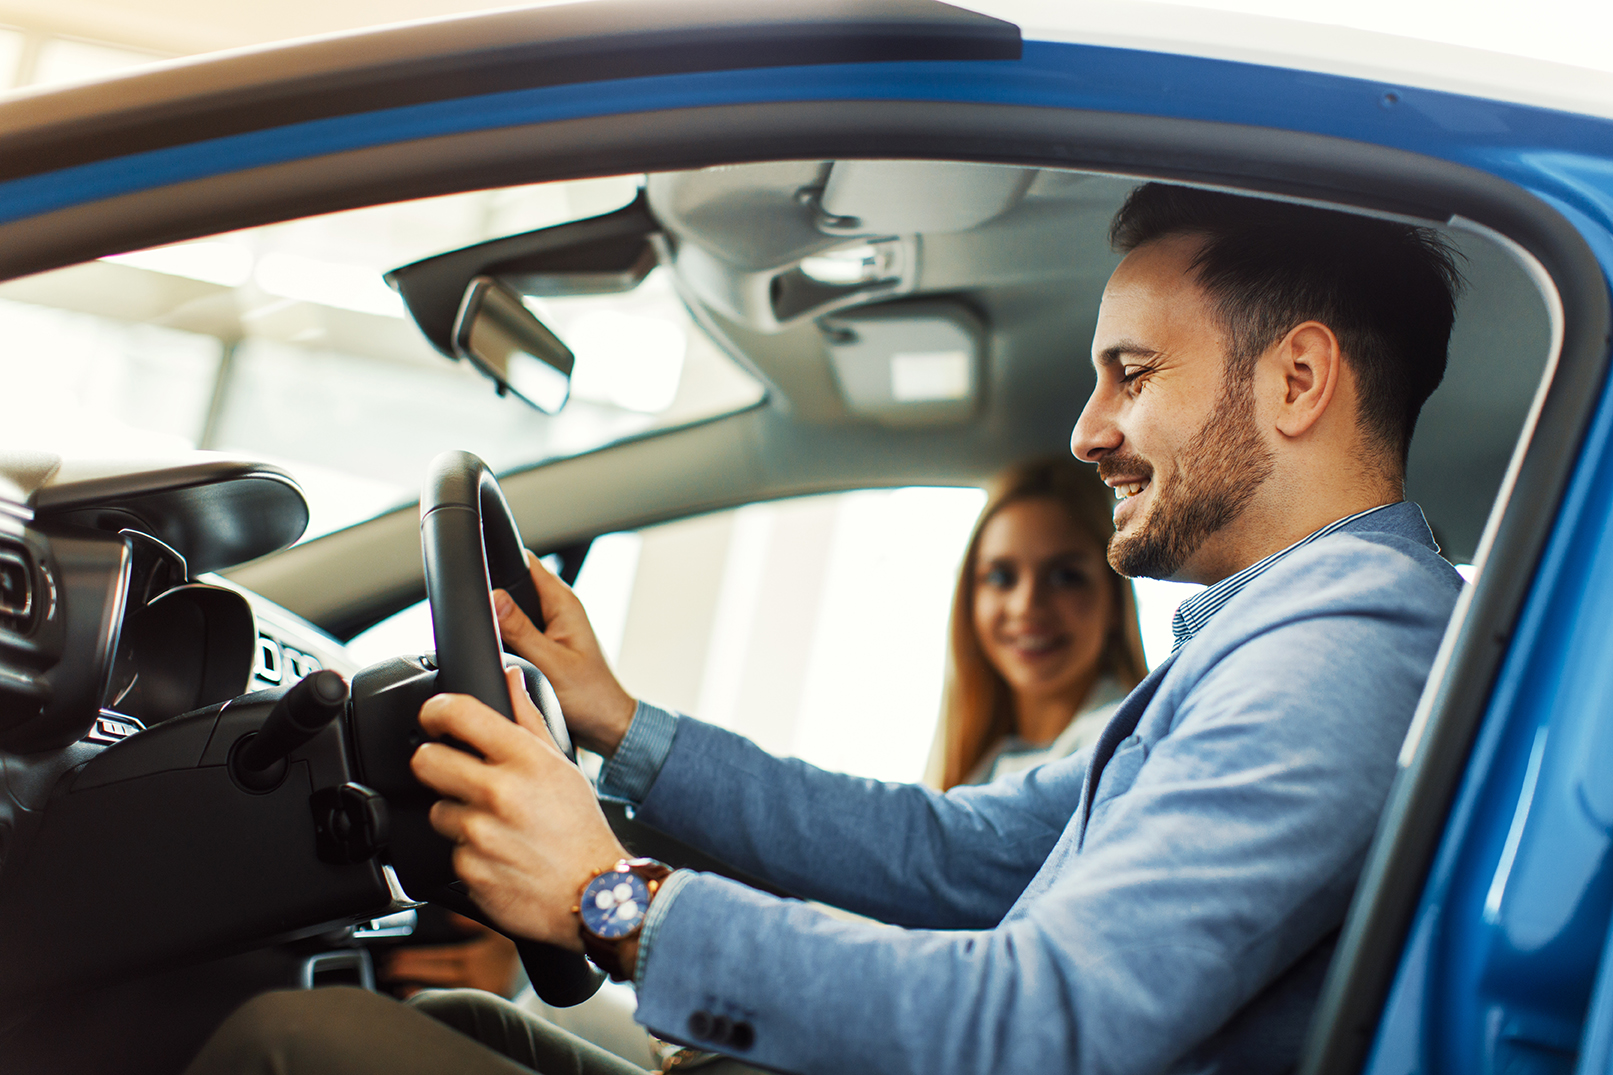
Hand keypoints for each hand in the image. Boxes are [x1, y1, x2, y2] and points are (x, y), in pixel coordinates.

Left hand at [377, 913, 520, 997]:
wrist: (546, 967)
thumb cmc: (521, 946)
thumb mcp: (499, 925)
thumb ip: (474, 920)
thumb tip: (451, 918)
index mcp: (474, 959)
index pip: (436, 958)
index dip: (412, 958)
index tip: (393, 957)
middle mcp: (473, 980)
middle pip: (433, 977)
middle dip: (408, 971)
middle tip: (388, 969)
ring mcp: (477, 996)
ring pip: (441, 993)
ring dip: (418, 990)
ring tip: (401, 986)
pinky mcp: (484, 1003)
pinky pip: (453, 1002)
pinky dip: (436, 999)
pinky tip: (424, 999)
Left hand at [411, 667, 628, 949]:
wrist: (594, 896)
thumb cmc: (581, 830)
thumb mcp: (562, 766)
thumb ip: (529, 719)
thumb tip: (510, 677)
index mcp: (523, 759)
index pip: (459, 713)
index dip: (436, 710)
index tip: (434, 716)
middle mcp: (499, 792)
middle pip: (426, 761)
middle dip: (436, 764)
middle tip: (455, 774)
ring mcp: (480, 834)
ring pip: (437, 811)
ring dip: (456, 817)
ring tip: (493, 826)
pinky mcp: (468, 871)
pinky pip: (450, 852)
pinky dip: (468, 854)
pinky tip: (497, 855)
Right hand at [493, 551, 636, 755]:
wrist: (606, 725)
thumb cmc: (590, 695)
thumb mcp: (549, 662)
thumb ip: (520, 630)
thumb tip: (493, 597)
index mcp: (564, 603)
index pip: (527, 561)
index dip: (499, 557)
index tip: (474, 566)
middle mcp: (558, 609)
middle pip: (516, 581)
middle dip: (492, 588)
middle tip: (471, 607)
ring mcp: (551, 625)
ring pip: (515, 606)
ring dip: (498, 614)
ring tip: (482, 629)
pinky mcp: (546, 643)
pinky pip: (518, 628)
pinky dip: (505, 633)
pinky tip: (495, 647)